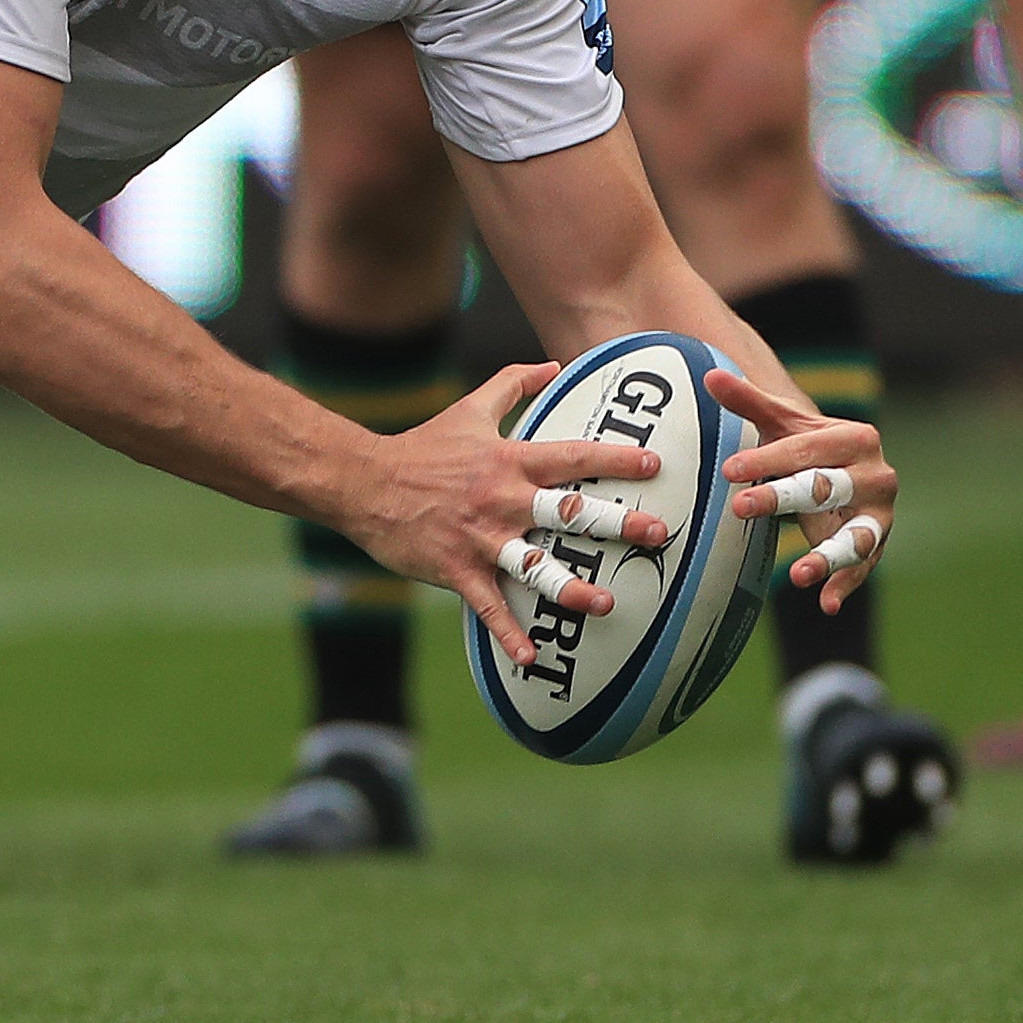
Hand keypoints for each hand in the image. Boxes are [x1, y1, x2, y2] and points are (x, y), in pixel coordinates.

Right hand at [327, 362, 663, 668]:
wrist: (363, 482)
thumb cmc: (423, 447)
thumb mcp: (469, 409)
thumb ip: (513, 384)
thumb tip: (555, 364)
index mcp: (508, 461)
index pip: (572, 456)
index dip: (614, 459)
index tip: (656, 465)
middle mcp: (501, 499)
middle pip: (567, 512)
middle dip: (616, 523)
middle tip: (659, 535)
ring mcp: (479, 538)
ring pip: (533, 565)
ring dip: (571, 588)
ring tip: (607, 603)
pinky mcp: (455, 570)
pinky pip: (487, 606)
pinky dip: (507, 633)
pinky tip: (531, 658)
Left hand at [708, 367, 896, 613]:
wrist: (842, 467)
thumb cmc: (804, 444)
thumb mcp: (779, 422)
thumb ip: (748, 401)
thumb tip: (710, 374)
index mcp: (855, 438)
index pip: (807, 449)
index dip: (767, 459)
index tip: (728, 469)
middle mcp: (877, 475)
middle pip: (828, 488)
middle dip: (783, 497)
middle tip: (738, 506)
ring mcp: (880, 513)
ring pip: (858, 535)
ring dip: (829, 556)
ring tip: (797, 574)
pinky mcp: (878, 544)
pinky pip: (864, 568)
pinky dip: (846, 585)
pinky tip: (824, 604)